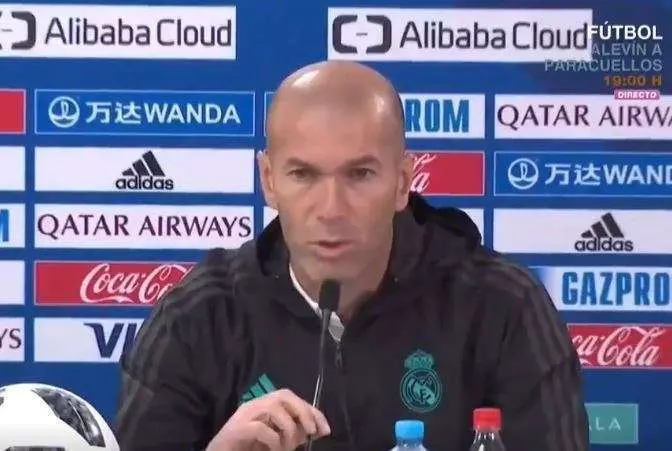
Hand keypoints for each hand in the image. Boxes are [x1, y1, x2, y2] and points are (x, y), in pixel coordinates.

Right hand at [206, 388, 330, 450]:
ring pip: (273, 407)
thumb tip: (316, 429)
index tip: (325, 429)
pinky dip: (274, 441)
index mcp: (264, 405)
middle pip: (283, 395)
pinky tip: (275, 450)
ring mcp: (244, 415)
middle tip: (312, 432)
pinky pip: (261, 428)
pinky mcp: (236, 429)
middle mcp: (254, 405)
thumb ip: (292, 433)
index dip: (311, 411)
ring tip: (288, 447)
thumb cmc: (247, 448)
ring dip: (288, 429)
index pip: (292, 398)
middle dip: (303, 412)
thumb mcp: (276, 440)